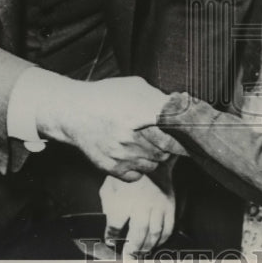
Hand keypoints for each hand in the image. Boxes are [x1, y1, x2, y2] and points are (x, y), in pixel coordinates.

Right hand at [35, 76, 178, 179]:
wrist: (73, 112)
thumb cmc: (105, 96)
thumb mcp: (134, 86)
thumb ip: (158, 96)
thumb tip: (180, 104)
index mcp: (139, 112)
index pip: (175, 126)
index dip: (184, 128)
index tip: (188, 129)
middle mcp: (131, 136)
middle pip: (168, 148)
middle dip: (169, 142)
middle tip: (163, 134)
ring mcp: (121, 154)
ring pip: (155, 163)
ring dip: (156, 155)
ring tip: (146, 142)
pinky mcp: (112, 168)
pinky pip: (138, 175)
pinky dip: (140, 167)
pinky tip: (134, 154)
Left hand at [100, 161, 175, 255]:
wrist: (152, 160)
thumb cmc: (128, 175)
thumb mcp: (110, 185)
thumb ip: (107, 205)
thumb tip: (107, 224)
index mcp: (124, 198)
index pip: (115, 225)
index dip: (112, 236)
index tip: (110, 241)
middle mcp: (142, 204)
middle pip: (138, 234)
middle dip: (132, 250)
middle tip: (128, 260)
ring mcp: (158, 205)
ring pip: (154, 233)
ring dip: (147, 247)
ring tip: (141, 255)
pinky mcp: (169, 205)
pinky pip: (168, 227)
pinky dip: (162, 239)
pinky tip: (156, 243)